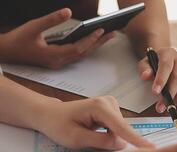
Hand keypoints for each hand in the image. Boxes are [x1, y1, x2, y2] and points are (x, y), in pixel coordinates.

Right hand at [0, 8, 114, 68]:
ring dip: (94, 45)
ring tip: (107, 36)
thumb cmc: (18, 40)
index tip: (101, 30)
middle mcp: (58, 62)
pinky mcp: (57, 60)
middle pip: (83, 53)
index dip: (90, 39)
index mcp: (52, 56)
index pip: (77, 49)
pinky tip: (93, 40)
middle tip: (113, 34)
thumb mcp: (33, 26)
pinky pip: (76, 54)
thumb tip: (68, 11)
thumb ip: (51, 19)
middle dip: (98, 43)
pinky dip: (86, 47)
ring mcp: (58, 63)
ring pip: (81, 55)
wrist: (6, 52)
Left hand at [34, 96, 152, 149]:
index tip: (150, 148)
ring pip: (120, 129)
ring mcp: (111, 104)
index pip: (121, 127)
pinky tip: (95, 133)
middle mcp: (109, 102)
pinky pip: (117, 127)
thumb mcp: (76, 138)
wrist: (51, 114)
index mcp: (99, 107)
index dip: (135, 139)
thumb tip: (122, 144)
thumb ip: (101, 141)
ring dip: (111, 137)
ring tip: (90, 136)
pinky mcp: (112, 109)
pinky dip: (110, 134)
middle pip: (122, 128)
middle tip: (94, 143)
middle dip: (115, 140)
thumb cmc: (59, 125)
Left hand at [138, 48, 176, 112]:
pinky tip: (175, 102)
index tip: (155, 92)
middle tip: (161, 106)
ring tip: (169, 105)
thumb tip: (145, 75)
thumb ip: (144, 69)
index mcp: (168, 54)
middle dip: (170, 94)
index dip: (161, 80)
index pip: (166, 66)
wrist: (165, 59)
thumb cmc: (155, 62)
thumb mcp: (146, 63)